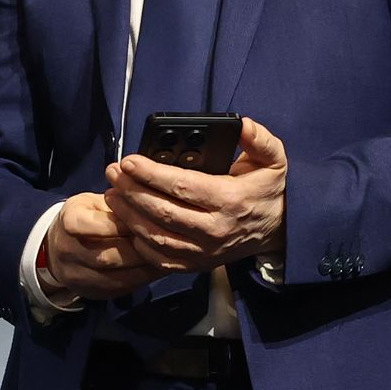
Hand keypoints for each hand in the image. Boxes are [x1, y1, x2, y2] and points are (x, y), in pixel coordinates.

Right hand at [38, 192, 166, 303]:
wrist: (59, 249)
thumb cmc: (87, 217)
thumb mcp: (96, 202)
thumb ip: (119, 204)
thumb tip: (152, 205)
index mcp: (70, 220)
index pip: (98, 224)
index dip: (126, 223)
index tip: (150, 219)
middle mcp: (68, 251)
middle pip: (109, 255)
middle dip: (140, 249)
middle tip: (168, 242)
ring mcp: (78, 275)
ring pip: (117, 275)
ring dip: (146, 266)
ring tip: (170, 256)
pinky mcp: (93, 292)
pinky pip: (122, 287)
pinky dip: (144, 278)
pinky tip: (161, 268)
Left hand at [105, 118, 288, 272]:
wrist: (277, 230)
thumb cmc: (268, 191)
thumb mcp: (273, 160)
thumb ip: (260, 140)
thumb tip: (243, 125)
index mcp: (230, 200)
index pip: (182, 186)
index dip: (150, 173)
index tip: (128, 161)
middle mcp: (215, 229)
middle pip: (162, 212)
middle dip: (131, 191)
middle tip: (112, 173)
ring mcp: (204, 251)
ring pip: (156, 236)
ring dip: (129, 216)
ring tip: (112, 195)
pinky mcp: (196, 264)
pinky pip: (160, 259)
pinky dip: (140, 243)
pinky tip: (128, 223)